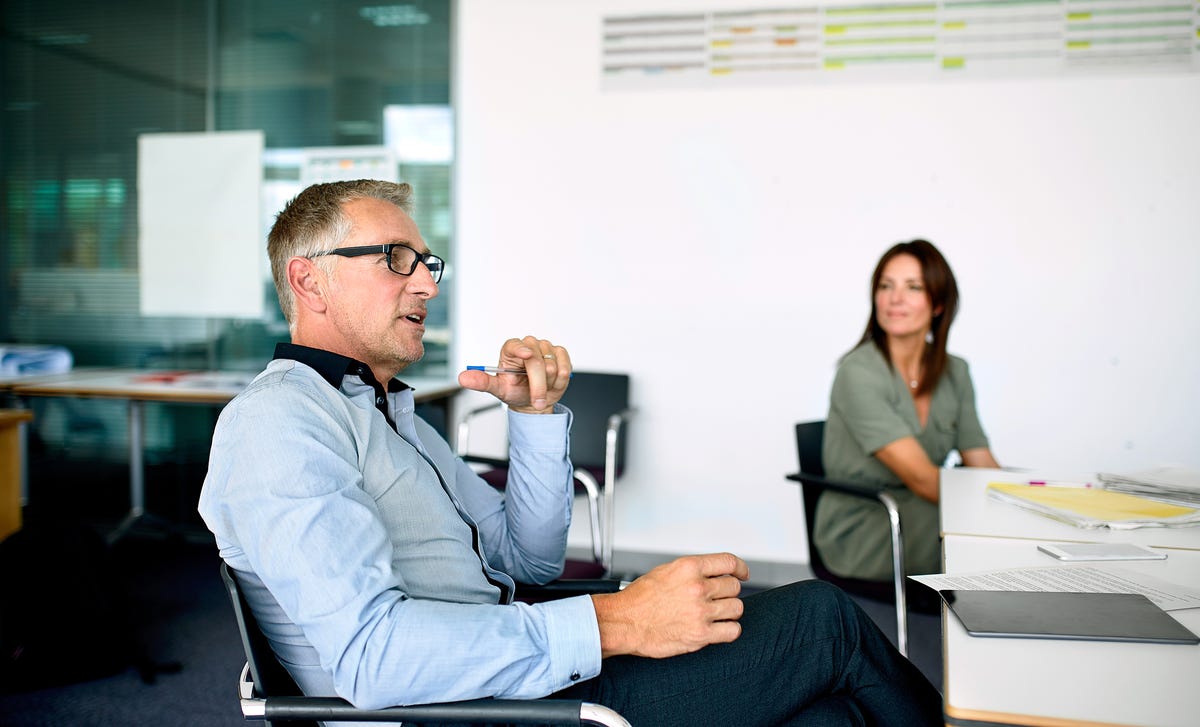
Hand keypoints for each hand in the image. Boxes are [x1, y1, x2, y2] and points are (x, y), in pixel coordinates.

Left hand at [457, 336, 571, 413]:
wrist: (534, 400)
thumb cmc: (514, 392)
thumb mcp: (497, 390)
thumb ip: (482, 382)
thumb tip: (463, 378)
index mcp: (510, 350)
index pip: (514, 345)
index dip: (521, 349)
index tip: (526, 355)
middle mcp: (528, 345)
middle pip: (537, 361)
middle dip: (538, 385)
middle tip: (536, 399)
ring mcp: (545, 347)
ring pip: (552, 365)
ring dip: (549, 383)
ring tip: (542, 389)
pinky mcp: (559, 352)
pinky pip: (565, 365)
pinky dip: (560, 379)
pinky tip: (552, 383)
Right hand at [591, 553, 748, 658]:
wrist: (624, 622)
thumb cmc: (639, 599)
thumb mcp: (665, 571)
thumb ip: (691, 571)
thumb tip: (713, 573)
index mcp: (689, 568)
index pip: (729, 562)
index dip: (740, 568)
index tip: (742, 574)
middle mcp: (698, 588)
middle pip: (733, 587)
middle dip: (727, 592)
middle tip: (718, 598)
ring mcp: (701, 612)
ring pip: (736, 608)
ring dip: (729, 611)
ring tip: (717, 613)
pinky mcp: (701, 635)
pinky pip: (733, 631)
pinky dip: (729, 629)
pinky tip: (720, 628)